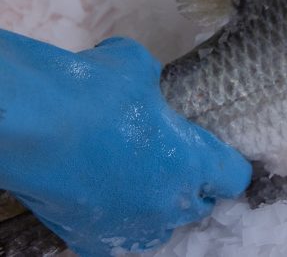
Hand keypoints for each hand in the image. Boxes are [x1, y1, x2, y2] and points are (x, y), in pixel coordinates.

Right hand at [0, 30, 250, 256]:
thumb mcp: (136, 66)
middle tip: (170, 162)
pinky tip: (102, 200)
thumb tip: (142, 78)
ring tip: (136, 183)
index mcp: (194, 163)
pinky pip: (118, 239)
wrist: (31, 126)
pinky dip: (115, 223)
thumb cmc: (92, 91)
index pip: (234, 178)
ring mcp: (133, 227)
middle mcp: (171, 203)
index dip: (226, 165)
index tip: (214, 154)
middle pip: (199, 205)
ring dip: (157, 208)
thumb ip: (152, 81)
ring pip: (161, 227)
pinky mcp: (94, 241)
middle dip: (191, 186)